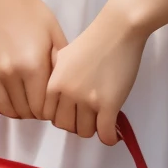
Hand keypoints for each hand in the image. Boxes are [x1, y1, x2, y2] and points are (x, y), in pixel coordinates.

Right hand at [0, 0, 67, 120]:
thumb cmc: (35, 14)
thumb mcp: (56, 36)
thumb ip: (61, 65)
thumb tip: (64, 91)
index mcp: (34, 66)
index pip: (43, 106)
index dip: (52, 111)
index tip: (56, 105)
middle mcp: (12, 73)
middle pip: (27, 111)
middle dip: (39, 113)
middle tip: (46, 105)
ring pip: (10, 109)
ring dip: (23, 112)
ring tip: (31, 103)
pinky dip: (7, 106)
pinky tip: (17, 100)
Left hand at [43, 2, 146, 144]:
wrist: (118, 30)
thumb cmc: (93, 40)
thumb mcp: (64, 56)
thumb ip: (56, 77)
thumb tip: (57, 97)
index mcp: (53, 82)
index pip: (48, 115)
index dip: (60, 114)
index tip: (71, 111)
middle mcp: (67, 94)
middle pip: (65, 125)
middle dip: (75, 123)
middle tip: (87, 115)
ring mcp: (88, 100)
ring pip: (84, 132)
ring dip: (93, 128)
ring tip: (101, 120)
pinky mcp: (109, 105)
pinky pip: (105, 133)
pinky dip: (109, 137)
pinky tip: (113, 134)